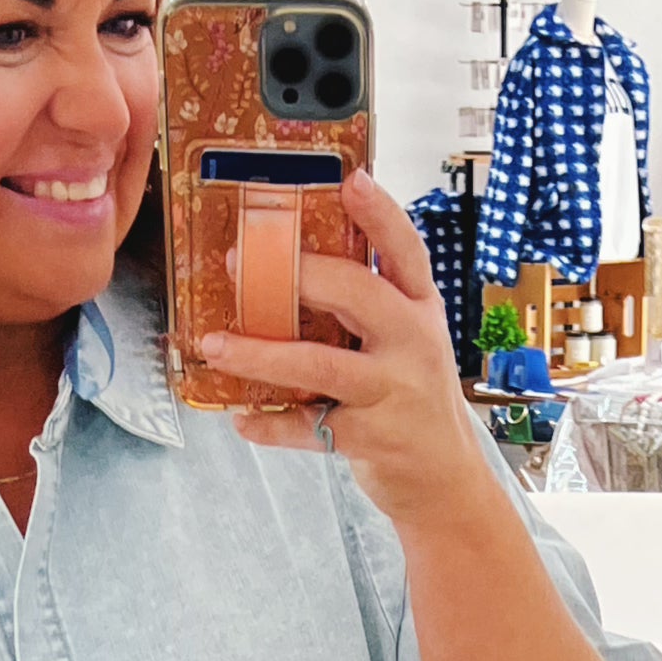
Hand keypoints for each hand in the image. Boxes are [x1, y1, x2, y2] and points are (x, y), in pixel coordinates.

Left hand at [201, 170, 489, 528]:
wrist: (446, 480)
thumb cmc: (415, 402)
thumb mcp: (409, 345)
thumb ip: (370, 311)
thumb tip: (295, 274)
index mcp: (421, 310)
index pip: (405, 250)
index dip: (379, 213)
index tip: (350, 180)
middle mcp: (412, 343)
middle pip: (356, 292)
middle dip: (296, 274)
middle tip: (238, 262)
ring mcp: (393, 391)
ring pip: (319, 362)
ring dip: (259, 354)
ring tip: (215, 344)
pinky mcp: (370, 438)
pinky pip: (308, 427)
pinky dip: (270, 425)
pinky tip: (242, 419)